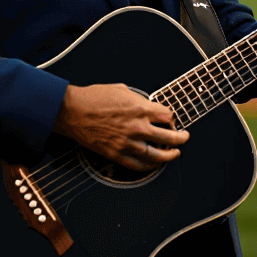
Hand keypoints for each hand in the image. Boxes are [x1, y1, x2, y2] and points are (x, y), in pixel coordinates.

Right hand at [53, 83, 188, 171]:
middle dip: (181, 138)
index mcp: (140, 109)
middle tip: (184, 137)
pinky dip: (150, 166)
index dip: (171, 117)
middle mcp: (137, 127)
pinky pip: (139, 166)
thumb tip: (147, 105)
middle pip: (170, 137)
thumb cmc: (93, 98)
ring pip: (158, 155)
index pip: (168, 116)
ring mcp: (128, 144)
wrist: (71, 111)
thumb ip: (138, 99)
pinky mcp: (117, 155)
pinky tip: (154, 164)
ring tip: (175, 153)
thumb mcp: (121, 89)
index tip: (170, 118)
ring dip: (170, 155)